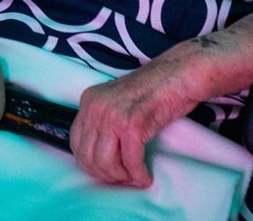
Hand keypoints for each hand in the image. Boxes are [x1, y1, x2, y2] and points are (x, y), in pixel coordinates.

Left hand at [68, 63, 197, 188]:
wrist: (177, 75)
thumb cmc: (152, 90)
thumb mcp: (115, 102)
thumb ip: (103, 122)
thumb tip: (98, 157)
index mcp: (89, 100)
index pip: (75, 142)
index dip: (90, 163)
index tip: (106, 170)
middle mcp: (96, 107)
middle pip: (88, 156)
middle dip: (106, 174)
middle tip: (122, 177)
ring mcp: (113, 115)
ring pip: (106, 163)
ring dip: (121, 176)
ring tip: (134, 175)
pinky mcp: (133, 125)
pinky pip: (131, 162)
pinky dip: (139, 174)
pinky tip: (145, 176)